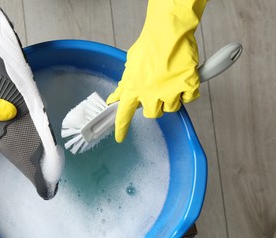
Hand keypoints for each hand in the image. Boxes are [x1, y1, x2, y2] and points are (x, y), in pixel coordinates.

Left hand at [107, 0, 207, 142]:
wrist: (169, 32)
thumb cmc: (150, 45)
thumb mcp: (131, 65)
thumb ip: (124, 84)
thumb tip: (115, 97)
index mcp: (133, 88)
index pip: (123, 114)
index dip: (121, 128)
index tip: (120, 137)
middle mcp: (150, 94)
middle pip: (152, 114)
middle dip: (154, 105)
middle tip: (157, 90)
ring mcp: (170, 91)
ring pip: (171, 107)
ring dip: (172, 97)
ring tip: (170, 79)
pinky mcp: (187, 86)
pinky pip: (189, 98)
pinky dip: (188, 90)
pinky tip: (184, 77)